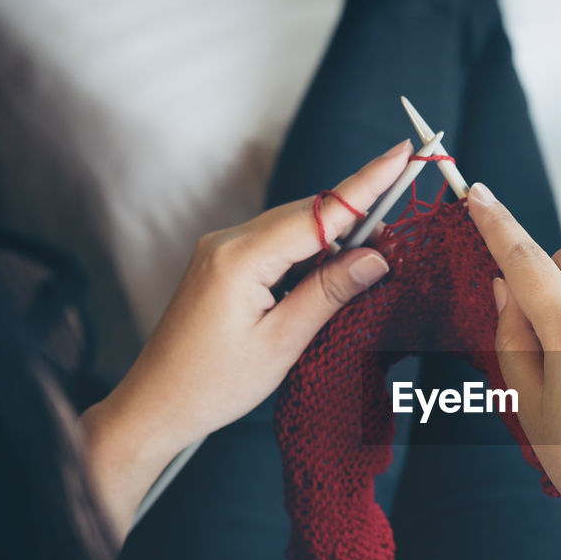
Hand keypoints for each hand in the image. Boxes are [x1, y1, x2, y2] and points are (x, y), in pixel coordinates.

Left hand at [82, 140, 413, 535]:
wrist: (156, 405)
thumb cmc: (213, 384)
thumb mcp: (282, 343)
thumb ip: (329, 293)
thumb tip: (376, 257)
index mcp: (240, 258)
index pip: (320, 214)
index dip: (367, 184)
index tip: (403, 154)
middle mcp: (227, 242)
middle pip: (309, 214)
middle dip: (359, 215)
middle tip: (403, 231)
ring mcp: (222, 251)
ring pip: (295, 229)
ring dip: (336, 240)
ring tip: (374, 261)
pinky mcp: (223, 266)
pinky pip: (277, 246)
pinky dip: (310, 254)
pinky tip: (332, 274)